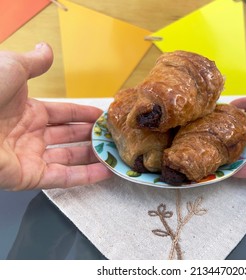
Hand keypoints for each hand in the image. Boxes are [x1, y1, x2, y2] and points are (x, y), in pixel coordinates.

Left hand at [0, 43, 111, 189]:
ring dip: (93, 156)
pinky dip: (86, 176)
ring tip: (115, 154)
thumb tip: (47, 49)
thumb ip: (33, 63)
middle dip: (91, 136)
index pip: (63, 114)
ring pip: (69, 158)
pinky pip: (63, 178)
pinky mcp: (29, 177)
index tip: (102, 116)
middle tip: (112, 136)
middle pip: (69, 137)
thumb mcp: (12, 69)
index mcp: (28, 111)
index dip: (83, 114)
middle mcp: (30, 135)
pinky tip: (107, 172)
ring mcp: (30, 157)